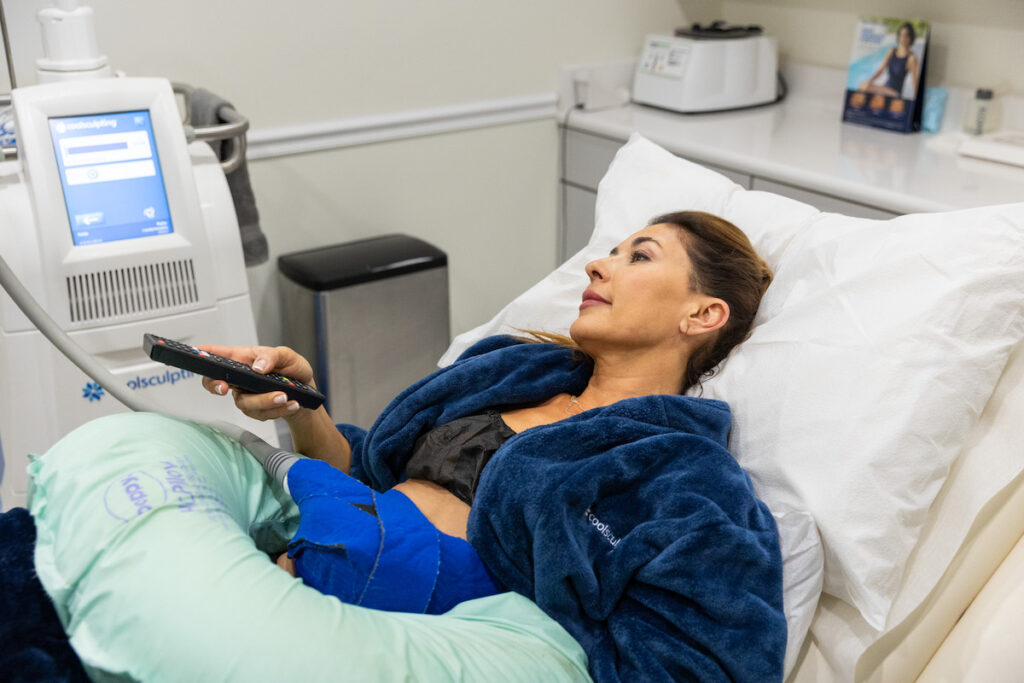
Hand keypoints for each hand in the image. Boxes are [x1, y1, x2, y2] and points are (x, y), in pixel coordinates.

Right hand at [197, 344, 314, 421]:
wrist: (306, 393)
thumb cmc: (292, 370)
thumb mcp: (287, 356)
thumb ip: (272, 356)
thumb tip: (258, 366)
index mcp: (243, 359)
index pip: (217, 355)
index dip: (201, 353)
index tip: (192, 352)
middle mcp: (240, 378)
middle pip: (216, 383)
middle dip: (215, 386)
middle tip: (224, 388)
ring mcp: (245, 395)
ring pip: (244, 403)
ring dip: (264, 401)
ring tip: (284, 396)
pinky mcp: (256, 411)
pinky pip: (261, 414)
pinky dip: (279, 410)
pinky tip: (291, 404)